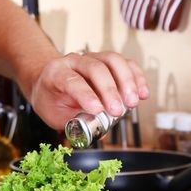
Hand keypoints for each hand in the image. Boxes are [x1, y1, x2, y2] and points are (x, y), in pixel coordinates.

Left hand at [29, 51, 148, 129]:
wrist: (47, 83)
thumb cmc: (51, 100)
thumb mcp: (54, 116)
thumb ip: (75, 123)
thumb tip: (102, 132)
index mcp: (56, 74)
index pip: (72, 81)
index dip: (86, 95)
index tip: (98, 110)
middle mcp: (73, 62)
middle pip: (95, 68)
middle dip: (109, 90)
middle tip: (118, 111)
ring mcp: (91, 58)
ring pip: (112, 60)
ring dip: (127, 81)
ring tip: (133, 102)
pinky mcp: (106, 60)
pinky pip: (124, 63)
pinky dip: (136, 76)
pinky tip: (142, 93)